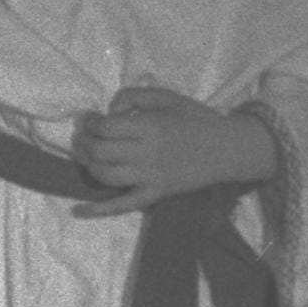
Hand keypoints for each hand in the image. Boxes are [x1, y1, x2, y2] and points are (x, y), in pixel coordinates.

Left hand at [69, 85, 277, 215]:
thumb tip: (109, 110)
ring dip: (88, 165)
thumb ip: (134, 96)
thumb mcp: (167, 97)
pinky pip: (124, 205)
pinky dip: (100, 209)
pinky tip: (79, 210)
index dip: (90, 123)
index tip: (89, 120)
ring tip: (87, 156)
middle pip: (100, 151)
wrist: (228, 148)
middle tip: (82, 137)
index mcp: (150, 127)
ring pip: (106, 175)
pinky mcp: (156, 193)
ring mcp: (150, 176)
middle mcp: (147, 153)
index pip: (106, 127)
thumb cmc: (196, 119)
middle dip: (84, 143)